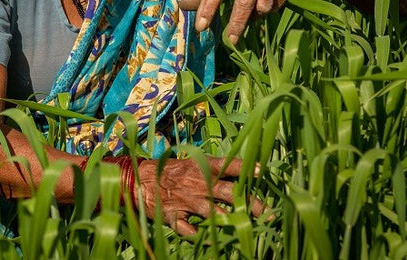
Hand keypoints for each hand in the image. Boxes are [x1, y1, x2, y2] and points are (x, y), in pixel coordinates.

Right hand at [133, 156, 264, 235]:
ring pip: (214, 214)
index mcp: (200, 167)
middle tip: (268, 214)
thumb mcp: (189, 163)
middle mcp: (197, 184)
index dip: (244, 167)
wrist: (137, 180)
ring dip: (231, 222)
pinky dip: (200, 237)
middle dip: (250, 204)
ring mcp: (186, 201)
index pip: (226, 164)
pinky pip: (189, 231)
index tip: (261, 171)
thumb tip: (238, 171)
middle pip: (228, 193)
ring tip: (246, 229)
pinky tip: (211, 243)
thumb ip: (210, 169)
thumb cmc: (167, 171)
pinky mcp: (175, 217)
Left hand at [178, 0, 301, 43]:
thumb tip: (182, 6)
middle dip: (236, 23)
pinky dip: (268, 10)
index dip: (208, 8)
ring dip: (255, 16)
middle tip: (230, 40)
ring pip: (262, 7)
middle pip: (243, 1)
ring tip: (251, 11)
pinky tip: (265, 2)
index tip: (201, 27)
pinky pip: (276, 6)